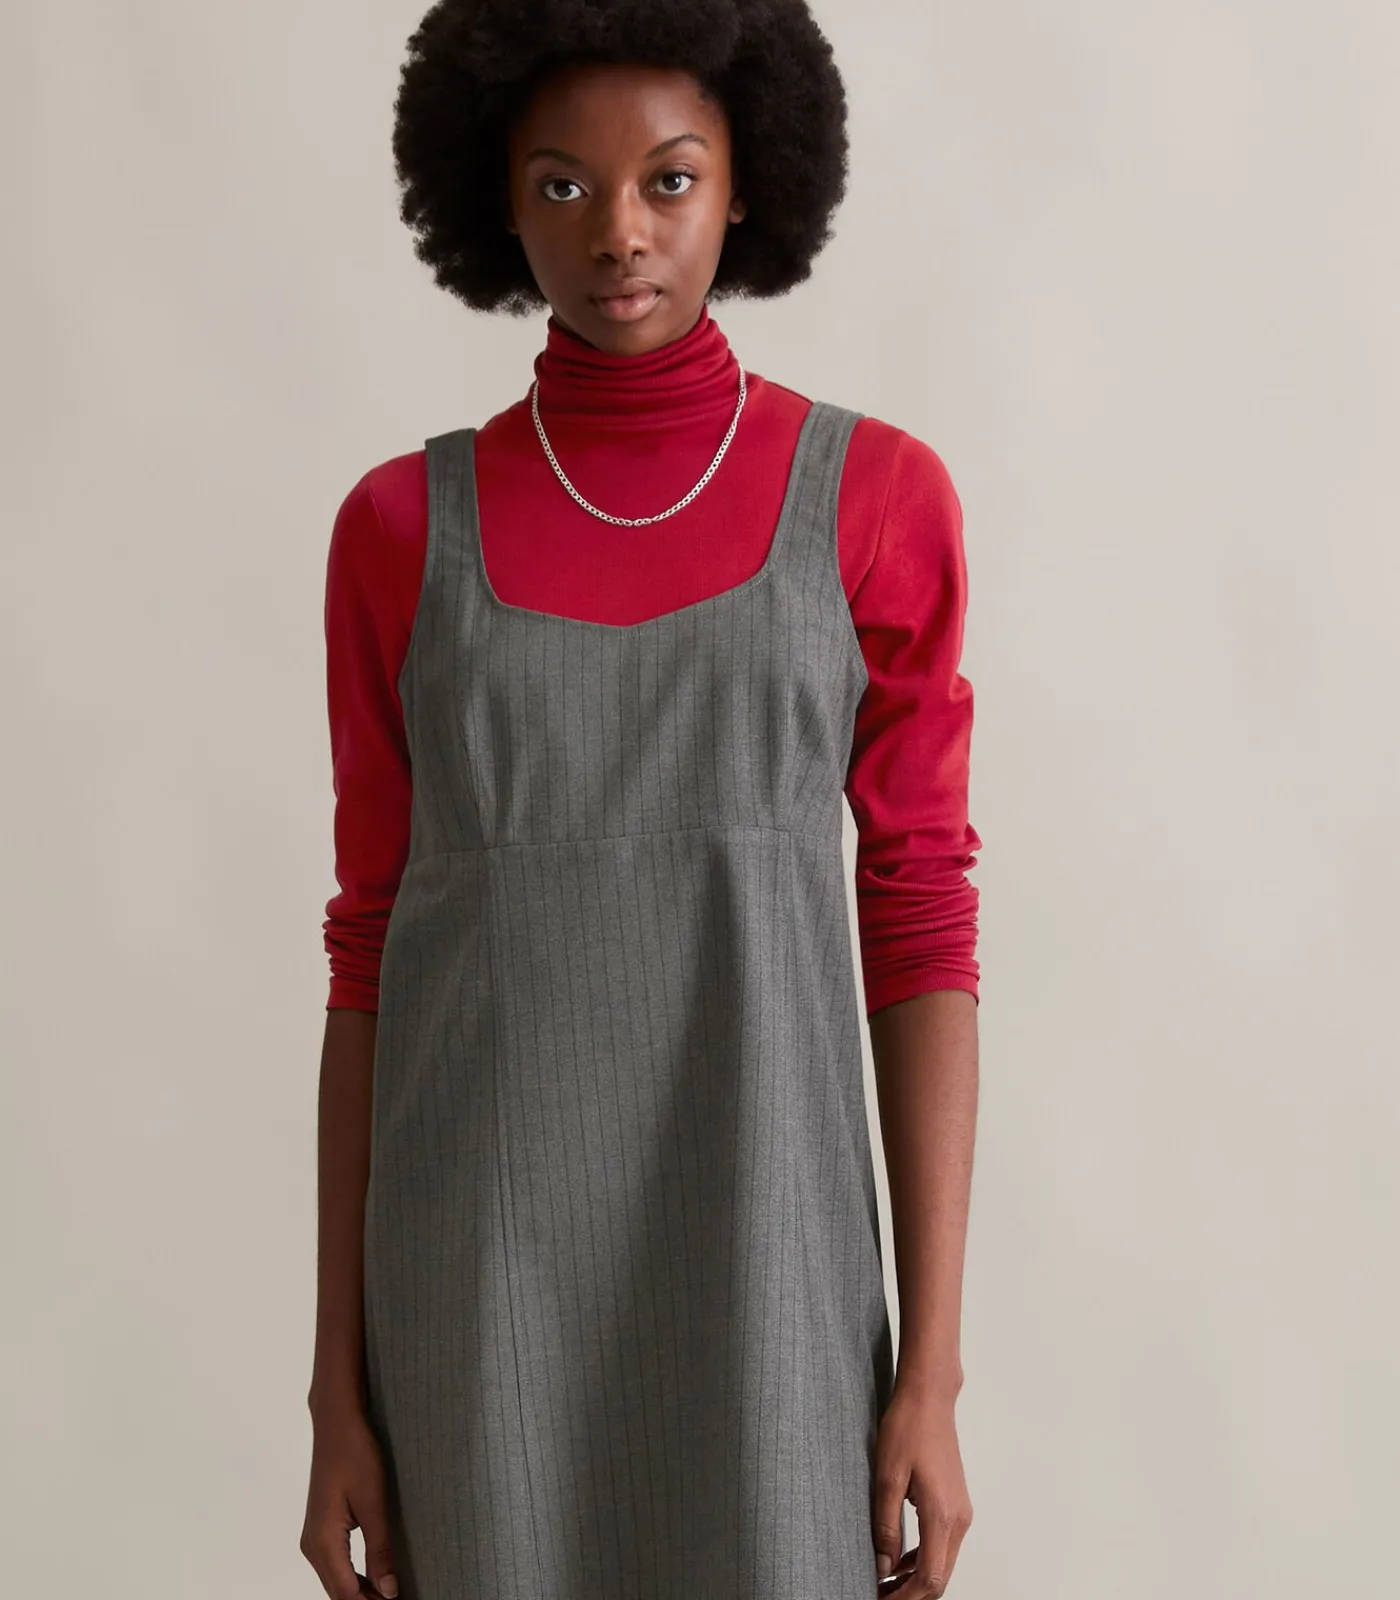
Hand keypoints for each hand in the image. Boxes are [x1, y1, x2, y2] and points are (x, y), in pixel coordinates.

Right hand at [300, 1402, 399, 1598]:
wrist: (336, 1423)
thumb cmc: (355, 1454)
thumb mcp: (374, 1503)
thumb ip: (379, 1550)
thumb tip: (388, 1591)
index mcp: (323, 1541)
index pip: (346, 1593)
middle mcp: (312, 1545)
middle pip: (338, 1591)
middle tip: (395, 1597)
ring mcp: (314, 1537)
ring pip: (335, 1580)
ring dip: (360, 1591)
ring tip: (388, 1593)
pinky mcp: (321, 1528)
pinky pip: (335, 1565)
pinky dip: (353, 1577)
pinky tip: (373, 1577)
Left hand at [870, 1377, 972, 1597]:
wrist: (930, 1398)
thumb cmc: (908, 1428)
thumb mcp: (886, 1477)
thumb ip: (886, 1526)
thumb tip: (884, 1566)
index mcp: (942, 1515)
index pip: (929, 1578)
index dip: (905, 1598)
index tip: (881, 1599)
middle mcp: (958, 1519)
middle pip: (940, 1578)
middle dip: (910, 1595)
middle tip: (879, 1594)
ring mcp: (961, 1512)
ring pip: (942, 1564)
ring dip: (916, 1579)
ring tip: (884, 1581)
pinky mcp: (956, 1504)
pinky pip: (942, 1545)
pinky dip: (923, 1559)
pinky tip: (899, 1559)